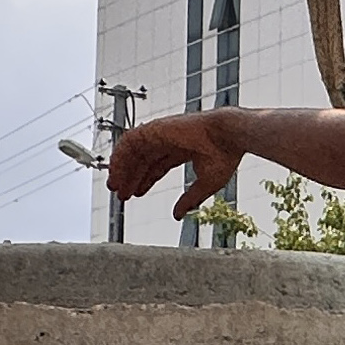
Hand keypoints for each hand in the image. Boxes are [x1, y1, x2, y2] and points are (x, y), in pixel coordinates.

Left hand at [107, 113, 243, 217]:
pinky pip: (130, 141)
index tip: (136, 193)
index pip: (158, 165)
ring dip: (123, 167)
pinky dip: (121, 155)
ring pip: (134, 150)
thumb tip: (177, 215)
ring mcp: (161, 134)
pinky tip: (116, 171)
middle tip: (121, 194)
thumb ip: (189, 199)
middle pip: (143, 159)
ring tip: (115, 186)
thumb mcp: (206, 183)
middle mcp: (170, 140)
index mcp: (183, 149)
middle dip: (131, 177)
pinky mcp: (155, 129)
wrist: (229, 136)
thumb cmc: (226, 154)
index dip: (145, 180)